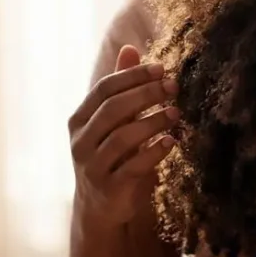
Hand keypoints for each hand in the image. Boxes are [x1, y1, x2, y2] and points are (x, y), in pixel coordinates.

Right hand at [69, 45, 178, 227]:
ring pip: (123, 137)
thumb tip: (130, 48)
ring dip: (152, 122)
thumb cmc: (112, 156)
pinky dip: (154, 152)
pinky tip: (171, 141)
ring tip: (176, 113)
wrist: (101, 208)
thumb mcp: (113, 122)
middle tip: (174, 87)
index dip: (133, 76)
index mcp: (79, 120)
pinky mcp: (110, 188)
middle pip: (113, 109)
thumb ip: (121, 88)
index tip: (162, 69)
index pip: (104, 89)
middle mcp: (81, 141)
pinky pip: (134, 166)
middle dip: (146, 94)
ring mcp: (92, 165)